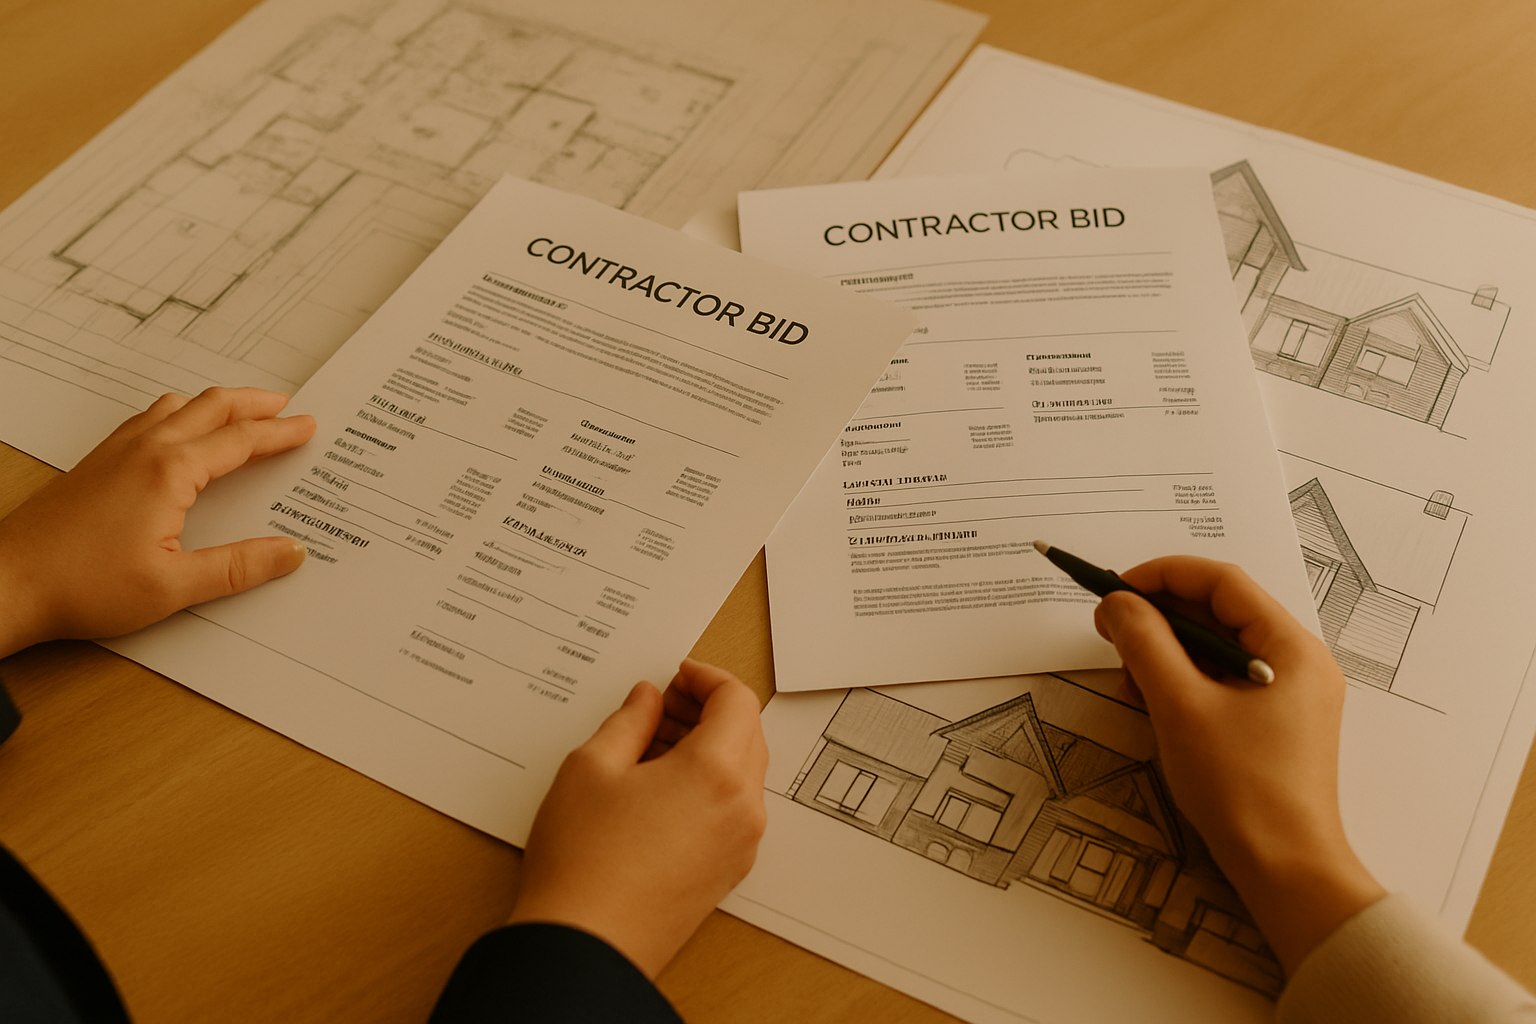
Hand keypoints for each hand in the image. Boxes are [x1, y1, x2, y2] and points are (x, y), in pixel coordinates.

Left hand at [0, 388, 315, 657]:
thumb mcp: (174, 586)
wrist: (11, 583)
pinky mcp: (97, 463)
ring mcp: (116, 451)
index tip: (307, 428)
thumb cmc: (81, 585)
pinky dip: (180, 413)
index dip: (280, 434)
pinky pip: (149, 419)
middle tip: (285, 406)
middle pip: (211, 407)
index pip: (241, 441)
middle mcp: (145, 450)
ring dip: (216, 403)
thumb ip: (239, 568)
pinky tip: (179, 430)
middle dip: (254, 403)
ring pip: (177, 406)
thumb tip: (290, 553)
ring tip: (240, 410)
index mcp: (170, 471)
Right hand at [509, 659, 768, 977]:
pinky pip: (731, 808)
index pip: (737, 700)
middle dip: (707, 710)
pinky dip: (706, 784)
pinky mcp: (727, 872)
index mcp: (718, 772)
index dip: (706, 678)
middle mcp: (742, 808)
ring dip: (706, 747)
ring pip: (741, 773)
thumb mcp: (593, 767)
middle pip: (746, 734)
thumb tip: (647, 700)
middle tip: (660, 706)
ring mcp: (740, 845)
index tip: (677, 676)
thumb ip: (629, 720)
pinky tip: (657, 787)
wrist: (585, 947)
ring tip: (649, 746)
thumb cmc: (584, 861)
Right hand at [1092, 556, 1384, 974]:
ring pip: (1215, 648)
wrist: (1283, 869)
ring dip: (1165, 653)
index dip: (1162, 576)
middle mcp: (1298, 662)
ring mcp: (1288, 695)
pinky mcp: (1272, 724)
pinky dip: (1182, 683)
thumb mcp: (1180, 706)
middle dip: (1158, 617)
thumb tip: (1118, 604)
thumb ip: (1146, 643)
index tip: (1114, 590)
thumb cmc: (1241, 789)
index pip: (1222, 582)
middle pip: (1219, 612)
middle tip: (1109, 631)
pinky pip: (1221, 681)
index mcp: (1291, 648)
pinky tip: (1151, 705)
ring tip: (1128, 682)